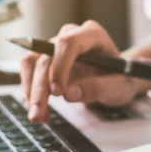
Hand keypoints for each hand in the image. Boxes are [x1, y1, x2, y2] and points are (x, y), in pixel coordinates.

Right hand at [20, 20, 138, 121]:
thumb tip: (69, 94)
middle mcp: (71, 35)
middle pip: (46, 56)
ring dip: (31, 91)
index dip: (60, 66)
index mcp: (93, 35)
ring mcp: (56, 46)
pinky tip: (42, 111)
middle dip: (40, 88)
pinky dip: (32, 93)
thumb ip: (97, 88)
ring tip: (39, 116)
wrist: (115, 78)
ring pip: (32, 63)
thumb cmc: (120, 78)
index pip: (68, 43)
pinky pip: (30, 72)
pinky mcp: (46, 59)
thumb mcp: (118, 86)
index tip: (58, 92)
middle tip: (39, 114)